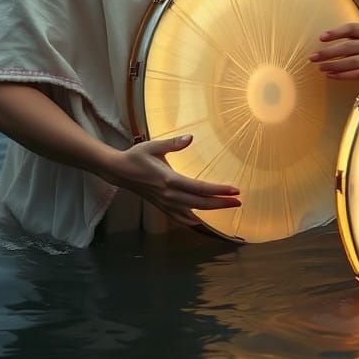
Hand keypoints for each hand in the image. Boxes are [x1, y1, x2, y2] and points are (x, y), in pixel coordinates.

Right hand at [105, 135, 240, 226]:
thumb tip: (190, 138)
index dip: (219, 190)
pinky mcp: (161, 206)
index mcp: (169, 180)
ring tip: (228, 207)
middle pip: (201, 202)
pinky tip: (201, 221)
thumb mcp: (154, 146)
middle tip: (239, 201)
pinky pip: (179, 217)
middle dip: (221, 203)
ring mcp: (165, 203)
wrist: (119, 171)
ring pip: (193, 211)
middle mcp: (169, 195)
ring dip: (212, 210)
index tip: (235, 190)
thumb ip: (173, 143)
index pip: (200, 188)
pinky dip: (192, 220)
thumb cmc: (137, 156)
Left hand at [309, 22, 358, 82]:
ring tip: (320, 67)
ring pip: (351, 62)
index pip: (351, 29)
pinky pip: (356, 74)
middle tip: (313, 57)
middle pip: (348, 46)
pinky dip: (342, 75)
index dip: (335, 33)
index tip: (321, 38)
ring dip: (333, 65)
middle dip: (328, 53)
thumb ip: (350, 36)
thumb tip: (323, 40)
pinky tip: (330, 75)